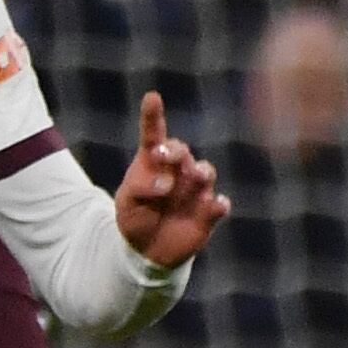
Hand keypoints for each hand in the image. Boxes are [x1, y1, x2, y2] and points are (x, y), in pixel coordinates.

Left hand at [112, 92, 227, 268]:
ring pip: (205, 171)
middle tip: (162, 156)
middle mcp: (178, 170)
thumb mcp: (127, 202)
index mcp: (153, 162)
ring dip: (201, 171)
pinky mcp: (209, 212)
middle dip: (175, 150)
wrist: (148, 250)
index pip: (153, 134)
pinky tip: (215, 205)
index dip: (153, 115)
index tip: (152, 98)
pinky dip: (219, 204)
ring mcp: (196, 189)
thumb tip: (166, 184)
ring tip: (194, 175)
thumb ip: (141, 187)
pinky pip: (219, 204)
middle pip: (181, 150)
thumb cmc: (136, 218)